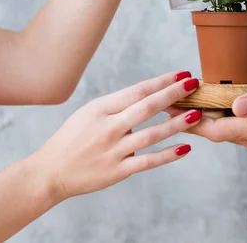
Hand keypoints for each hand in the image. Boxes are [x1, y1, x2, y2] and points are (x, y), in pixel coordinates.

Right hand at [35, 72, 201, 199]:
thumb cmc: (73, 138)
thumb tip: (150, 92)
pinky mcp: (117, 171)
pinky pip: (148, 161)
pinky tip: (186, 147)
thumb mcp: (89, 113)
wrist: (50, 172)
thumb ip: (118, 104)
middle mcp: (108, 128)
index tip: (182, 74)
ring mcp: (113, 150)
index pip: (137, 90)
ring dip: (176, 124)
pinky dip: (168, 155)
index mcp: (101, 109)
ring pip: (151, 134)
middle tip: (195, 84)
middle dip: (173, 94)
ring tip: (197, 114)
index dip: (162, 81)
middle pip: (146, 107)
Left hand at [175, 77, 246, 156]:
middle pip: (219, 133)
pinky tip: (223, 109)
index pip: (217, 129)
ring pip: (231, 133)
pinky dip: (228, 121)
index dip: (191, 119)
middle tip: (172, 104)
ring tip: (191, 104)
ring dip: (211, 120)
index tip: (170, 107)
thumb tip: (236, 106)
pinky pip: (244, 132)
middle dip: (195, 119)